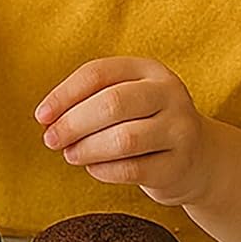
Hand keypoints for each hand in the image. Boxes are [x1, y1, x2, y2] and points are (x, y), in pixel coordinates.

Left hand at [36, 57, 205, 206]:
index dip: (63, 95)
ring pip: (123, 139)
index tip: (41, 116)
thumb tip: (47, 119)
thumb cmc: (147, 125)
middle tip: (51, 140)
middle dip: (72, 124)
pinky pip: (132, 170)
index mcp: (149, 70)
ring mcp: (179, 129)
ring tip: (71, 155)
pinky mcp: (179, 165)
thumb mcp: (127, 100)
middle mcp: (169, 94)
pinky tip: (93, 168)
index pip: (98, 73)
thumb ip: (90, 101)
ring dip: (87, 149)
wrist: (199, 158)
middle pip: (111, 104)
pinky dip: (104, 171)